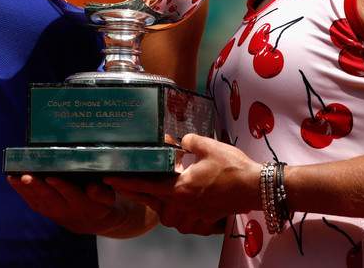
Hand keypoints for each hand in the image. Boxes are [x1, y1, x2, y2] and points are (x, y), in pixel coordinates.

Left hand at [7, 174, 140, 236]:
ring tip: (14, 176)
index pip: (71, 195)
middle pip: (50, 198)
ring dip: (25, 189)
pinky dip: (22, 192)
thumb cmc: (103, 202)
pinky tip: (13, 180)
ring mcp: (55, 212)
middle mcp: (67, 211)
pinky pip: (33, 203)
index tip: (52, 177)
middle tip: (26, 175)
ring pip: (38, 201)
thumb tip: (92, 187)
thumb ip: (102, 193)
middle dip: (37, 187)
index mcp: (84, 205)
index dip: (61, 187)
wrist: (95, 220)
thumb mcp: (109, 198)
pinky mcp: (47, 211)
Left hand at [106, 134, 259, 232]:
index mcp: (179, 189)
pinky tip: (184, 199)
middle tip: (128, 182)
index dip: (125, 182)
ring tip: (161, 188)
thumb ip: (187, 141)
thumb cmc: (233, 167)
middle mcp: (182, 207)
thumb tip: (176, 140)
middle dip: (141, 191)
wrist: (255, 188)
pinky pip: (183, 219)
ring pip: (166, 213)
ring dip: (161, 202)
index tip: (108, 179)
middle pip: (152, 201)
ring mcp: (192, 217)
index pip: (145, 186)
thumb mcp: (208, 146)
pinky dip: (179, 210)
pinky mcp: (202, 222)